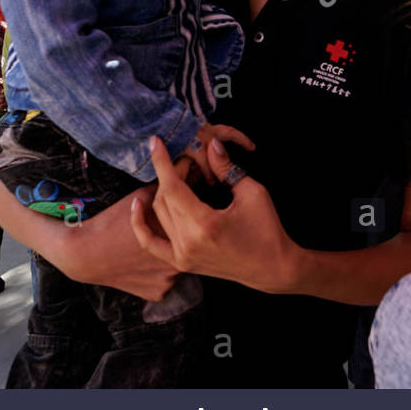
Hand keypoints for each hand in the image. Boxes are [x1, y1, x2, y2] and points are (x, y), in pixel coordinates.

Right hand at [52, 187, 183, 300]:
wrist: (84, 253)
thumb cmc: (113, 221)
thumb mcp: (142, 197)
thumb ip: (168, 187)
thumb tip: (189, 167)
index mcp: (176, 230)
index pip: (195, 216)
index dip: (192, 209)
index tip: (187, 203)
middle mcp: (177, 257)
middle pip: (191, 242)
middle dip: (187, 232)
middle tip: (174, 225)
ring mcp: (169, 278)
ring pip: (182, 262)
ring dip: (176, 253)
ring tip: (159, 245)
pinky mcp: (160, 292)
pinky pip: (168, 280)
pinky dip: (161, 272)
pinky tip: (148, 264)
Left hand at [131, 134, 303, 293]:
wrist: (271, 267)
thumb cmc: (266, 230)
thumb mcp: (253, 193)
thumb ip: (227, 168)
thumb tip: (211, 146)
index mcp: (205, 225)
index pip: (173, 187)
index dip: (162, 162)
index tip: (155, 142)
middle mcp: (188, 242)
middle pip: (164, 198)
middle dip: (172, 173)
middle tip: (189, 159)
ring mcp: (182, 256)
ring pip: (159, 214)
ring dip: (163, 190)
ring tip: (179, 175)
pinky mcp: (181, 262)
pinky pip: (151, 242)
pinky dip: (141, 225)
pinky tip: (139, 204)